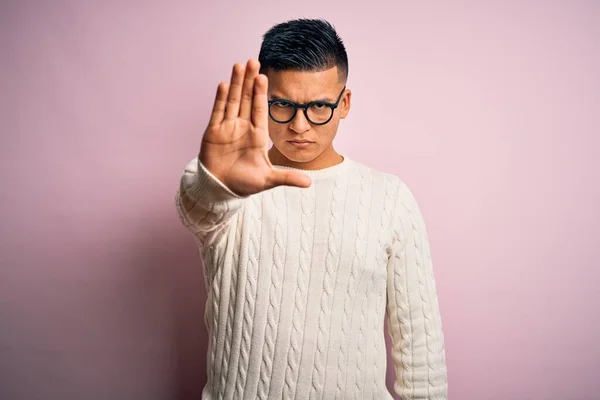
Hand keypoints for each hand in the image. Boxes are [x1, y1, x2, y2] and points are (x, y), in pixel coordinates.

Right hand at [199, 59, 310, 195]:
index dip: (261, 93)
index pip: (260, 110)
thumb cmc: (244, 183)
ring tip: (238, 65)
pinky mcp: (213, 133)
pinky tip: (224, 84)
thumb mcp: (268, 180)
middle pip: (246, 99)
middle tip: (253, 61)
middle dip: (249, 81)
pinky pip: (217, 112)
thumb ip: (287, 178)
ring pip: (232, 101)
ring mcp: (227, 128)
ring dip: (235, 83)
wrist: (221, 190)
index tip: (264, 77)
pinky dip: (220, 99)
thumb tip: (309, 184)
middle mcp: (242, 127)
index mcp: (257, 135)